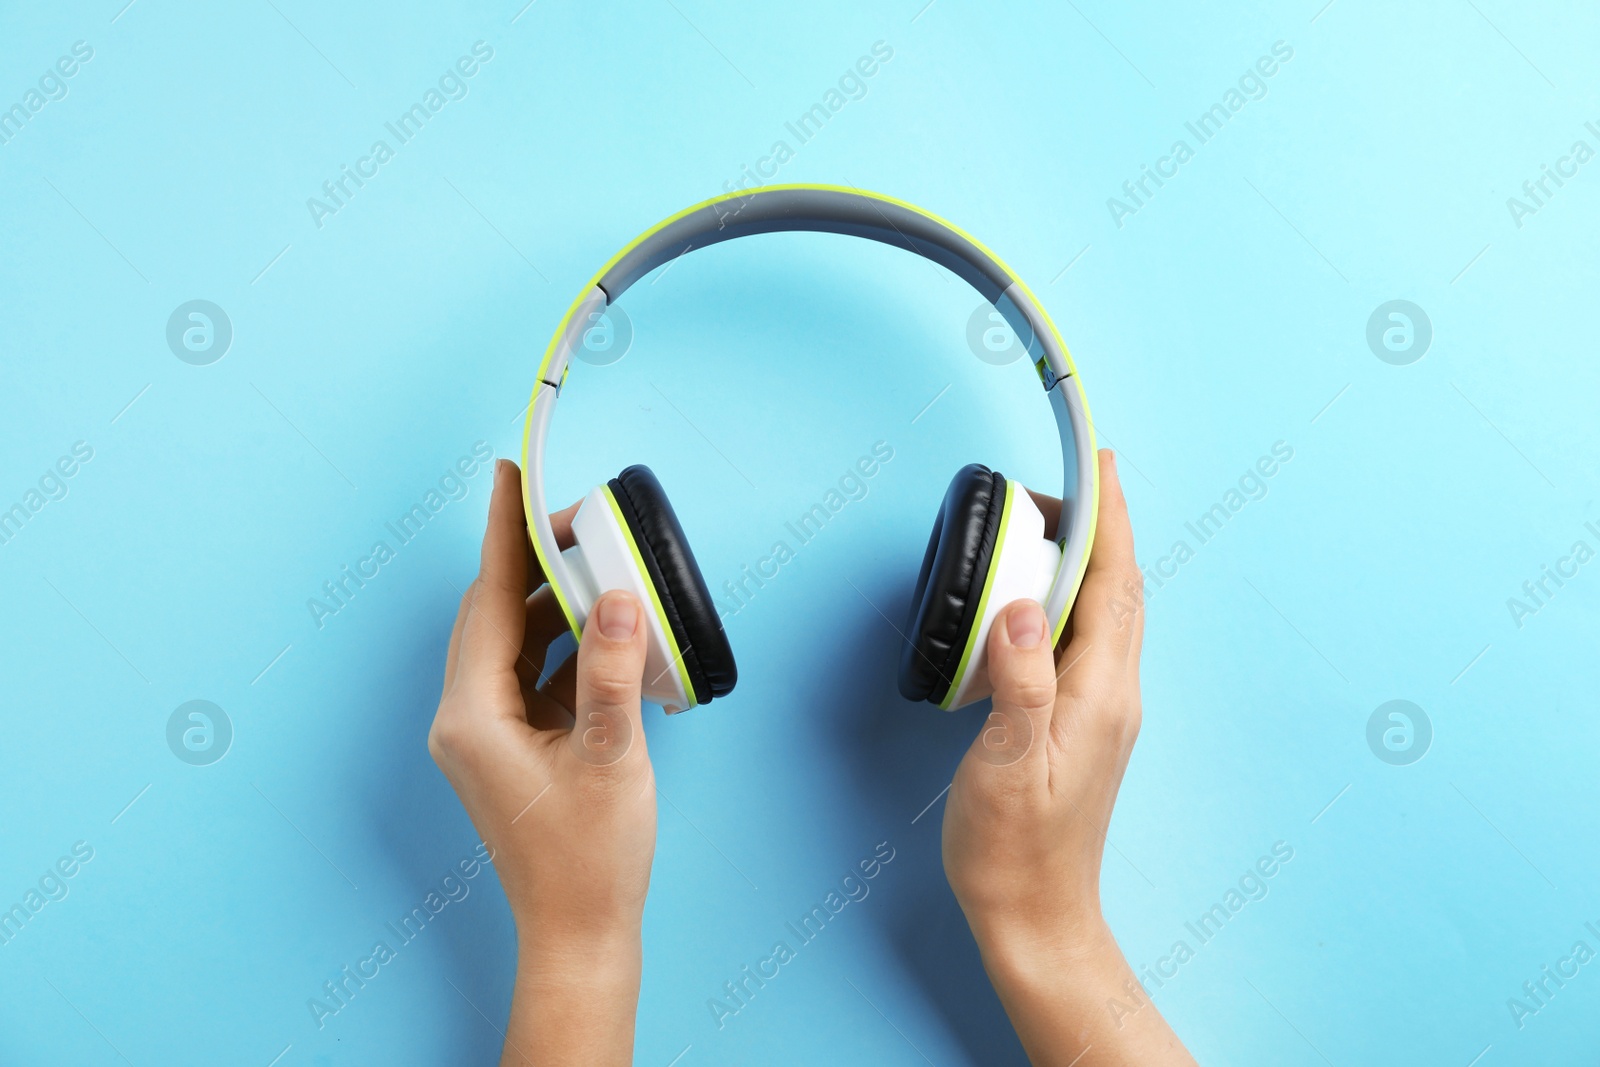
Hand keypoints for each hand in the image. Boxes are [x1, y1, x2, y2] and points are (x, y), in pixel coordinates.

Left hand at [429, 458, 654, 1066]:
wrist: (580, 932)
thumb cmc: (591, 858)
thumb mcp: (611, 757)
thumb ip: (612, 671)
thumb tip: (616, 598)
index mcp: (472, 716)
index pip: (486, 601)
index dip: (501, 534)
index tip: (509, 475)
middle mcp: (465, 718)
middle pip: (492, 615)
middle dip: (530, 563)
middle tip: (570, 517)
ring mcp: (484, 734)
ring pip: (511, 644)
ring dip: (549, 605)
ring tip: (591, 564)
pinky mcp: (510, 748)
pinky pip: (530, 676)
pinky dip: (561, 647)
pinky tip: (600, 630)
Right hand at [942, 450, 1194, 1065]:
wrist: (1036, 917)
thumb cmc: (1014, 849)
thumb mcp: (1007, 763)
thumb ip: (1019, 680)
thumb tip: (1020, 604)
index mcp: (1101, 693)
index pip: (1113, 583)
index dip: (1108, 517)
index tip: (1100, 460)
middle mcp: (1114, 694)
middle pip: (1120, 589)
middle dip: (1100, 526)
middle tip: (1062, 485)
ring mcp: (1103, 711)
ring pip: (1108, 613)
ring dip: (1089, 562)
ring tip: (1054, 528)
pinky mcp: (1085, 725)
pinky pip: (1090, 640)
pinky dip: (1073, 601)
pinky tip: (1041, 604)